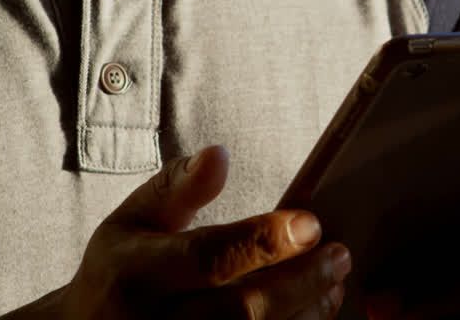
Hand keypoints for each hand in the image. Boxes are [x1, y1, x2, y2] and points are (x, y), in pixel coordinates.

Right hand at [4, 146, 351, 319]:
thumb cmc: (120, 270)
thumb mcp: (133, 219)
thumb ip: (178, 186)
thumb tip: (220, 155)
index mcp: (136, 274)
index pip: (207, 259)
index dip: (263, 242)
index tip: (310, 222)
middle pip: (242, 311)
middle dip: (300, 282)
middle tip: (339, 254)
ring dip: (305, 314)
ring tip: (334, 283)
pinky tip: (314, 311)